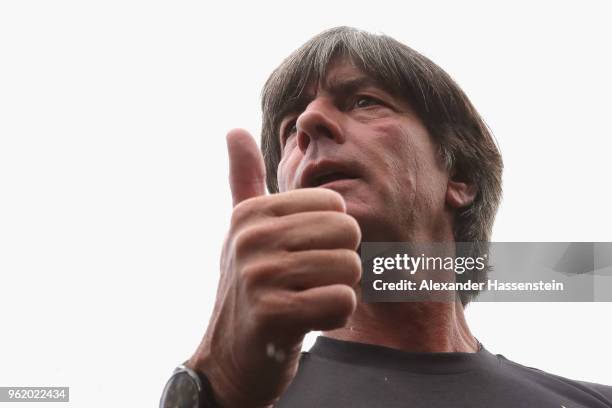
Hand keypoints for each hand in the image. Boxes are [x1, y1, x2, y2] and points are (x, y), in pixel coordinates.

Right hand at [187, 129, 360, 406]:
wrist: (231, 356)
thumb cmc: (246, 285)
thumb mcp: (241, 229)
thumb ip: (244, 180)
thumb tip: (233, 129)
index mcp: (252, 212)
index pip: (335, 206)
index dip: (332, 235)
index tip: (304, 254)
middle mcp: (252, 238)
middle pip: (347, 234)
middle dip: (340, 263)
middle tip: (311, 281)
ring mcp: (260, 276)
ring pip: (349, 268)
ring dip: (338, 290)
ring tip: (307, 298)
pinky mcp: (274, 315)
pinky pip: (342, 302)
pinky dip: (335, 315)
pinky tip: (309, 320)